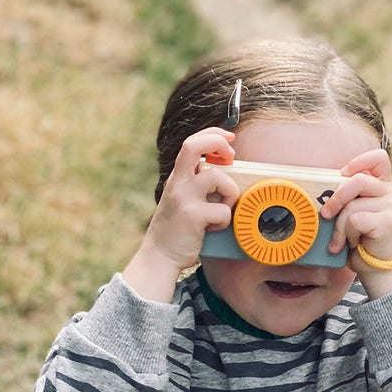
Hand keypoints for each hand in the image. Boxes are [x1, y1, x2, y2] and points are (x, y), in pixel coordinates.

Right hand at [141, 128, 239, 269]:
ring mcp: (184, 198)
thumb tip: (224, 169)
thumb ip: (195, 183)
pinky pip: (223, 211)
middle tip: (231, 156)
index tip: (228, 138)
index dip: (212, 135)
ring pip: (219, 179)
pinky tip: (212, 228)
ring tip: (220, 210)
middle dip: (218, 143)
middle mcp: (178, 183)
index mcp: (177, 177)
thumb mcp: (181, 198)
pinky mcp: (193, 216)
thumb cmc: (176, 229)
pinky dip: (224, 221)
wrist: (159, 256)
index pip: (191, 143)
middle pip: (195, 146)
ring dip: (229, 194)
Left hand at [320, 149, 391, 272]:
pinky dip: (347, 235)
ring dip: (340, 226)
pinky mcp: (389, 221)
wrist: (373, 264)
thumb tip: (320, 191)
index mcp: (382, 184)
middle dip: (336, 198)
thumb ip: (346, 196)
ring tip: (341, 240)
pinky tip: (352, 243)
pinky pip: (355, 220)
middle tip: (325, 215)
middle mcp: (390, 191)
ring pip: (352, 206)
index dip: (360, 161)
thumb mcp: (351, 211)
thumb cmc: (358, 236)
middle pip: (357, 181)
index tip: (343, 173)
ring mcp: (391, 206)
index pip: (379, 158)